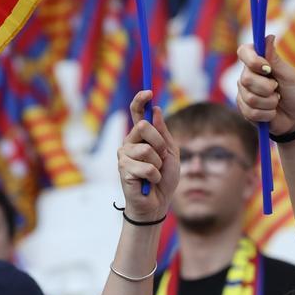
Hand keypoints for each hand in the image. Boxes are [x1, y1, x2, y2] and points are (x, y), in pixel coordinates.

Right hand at [119, 91, 179, 222]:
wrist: (157, 203)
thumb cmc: (164, 178)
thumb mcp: (170, 153)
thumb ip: (164, 133)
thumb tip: (156, 110)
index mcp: (141, 137)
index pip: (136, 113)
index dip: (140, 101)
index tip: (148, 92)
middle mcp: (129, 143)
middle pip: (143, 126)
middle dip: (159, 142)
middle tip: (161, 157)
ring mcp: (124, 156)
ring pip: (147, 149)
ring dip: (158, 164)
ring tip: (155, 173)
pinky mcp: (123, 170)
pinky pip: (147, 167)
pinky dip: (155, 176)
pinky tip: (149, 182)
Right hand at [236, 37, 294, 136]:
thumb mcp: (289, 75)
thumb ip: (275, 59)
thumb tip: (269, 37)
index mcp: (257, 62)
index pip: (243, 52)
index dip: (252, 60)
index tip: (267, 68)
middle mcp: (247, 76)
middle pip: (246, 79)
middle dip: (267, 88)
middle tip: (277, 89)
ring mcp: (244, 93)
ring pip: (250, 98)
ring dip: (270, 103)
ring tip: (277, 102)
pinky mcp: (245, 110)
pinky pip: (251, 112)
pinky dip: (267, 114)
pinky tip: (272, 113)